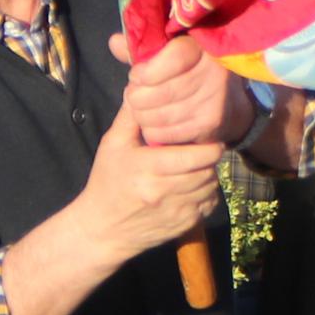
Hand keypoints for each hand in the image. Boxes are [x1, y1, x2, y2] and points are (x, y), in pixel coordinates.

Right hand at [76, 100, 228, 260]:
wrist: (103, 229)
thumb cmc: (107, 181)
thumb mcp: (112, 145)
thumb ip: (131, 116)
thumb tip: (141, 85)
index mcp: (149, 168)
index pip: (197, 155)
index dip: (209, 146)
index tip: (206, 139)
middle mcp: (164, 191)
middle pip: (208, 170)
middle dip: (209, 158)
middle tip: (202, 150)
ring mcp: (176, 211)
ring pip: (211, 187)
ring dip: (208, 175)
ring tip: (194, 167)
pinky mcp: (184, 225)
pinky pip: (209, 204)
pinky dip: (206, 194)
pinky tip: (191, 187)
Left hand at [108, 33, 240, 150]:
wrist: (228, 101)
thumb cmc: (189, 71)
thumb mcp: (169, 52)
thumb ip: (143, 47)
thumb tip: (114, 43)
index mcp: (203, 47)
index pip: (174, 58)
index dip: (147, 71)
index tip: (136, 76)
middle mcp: (214, 73)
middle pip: (162, 91)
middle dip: (138, 96)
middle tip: (134, 95)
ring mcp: (214, 101)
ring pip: (160, 115)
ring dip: (141, 115)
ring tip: (141, 109)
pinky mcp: (210, 125)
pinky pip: (165, 133)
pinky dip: (151, 130)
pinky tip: (153, 123)